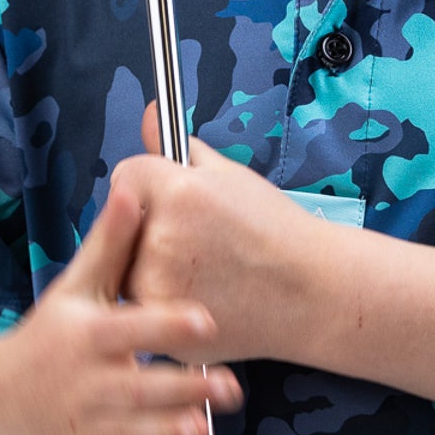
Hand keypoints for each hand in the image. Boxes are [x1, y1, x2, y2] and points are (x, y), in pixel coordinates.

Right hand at [0, 179, 243, 434]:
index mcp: (88, 336)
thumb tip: (132, 187)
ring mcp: (81, 426)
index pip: (133, 328)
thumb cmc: (45, 338)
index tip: (205, 323)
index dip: (168, 325)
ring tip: (201, 431)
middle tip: (230, 386)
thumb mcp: (73, 290)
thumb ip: (110, 244)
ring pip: (129, 433)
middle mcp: (84, 382)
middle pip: (139, 386)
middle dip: (183, 388)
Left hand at [111, 101, 332, 364]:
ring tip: (203, 271)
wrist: (312, 293)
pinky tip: (201, 294)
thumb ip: (181, 148)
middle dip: (147, 226)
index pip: (127, 176)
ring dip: (148, 265)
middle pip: (122, 222)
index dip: (150, 186)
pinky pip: (139, 301)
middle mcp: (161, 236)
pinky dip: (161, 298)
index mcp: (178, 191)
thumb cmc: (277, 232)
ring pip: (125, 265)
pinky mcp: (160, 321)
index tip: (175, 202)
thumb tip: (150, 113)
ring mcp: (157, 283)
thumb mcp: (232, 177)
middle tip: (196, 241)